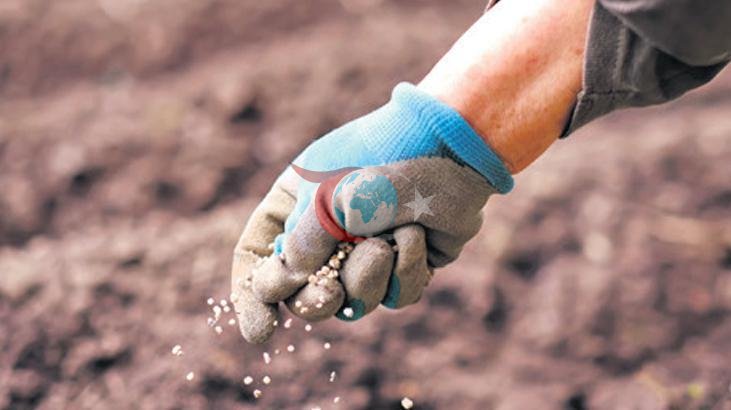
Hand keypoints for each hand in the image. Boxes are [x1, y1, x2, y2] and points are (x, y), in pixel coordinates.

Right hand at [231, 83, 512, 342]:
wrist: (453, 145)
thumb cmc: (383, 159)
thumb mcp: (329, 197)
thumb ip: (302, 245)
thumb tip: (287, 285)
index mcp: (294, 206)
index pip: (256, 258)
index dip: (253, 297)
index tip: (263, 331)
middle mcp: (327, 232)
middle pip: (303, 295)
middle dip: (318, 299)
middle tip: (330, 293)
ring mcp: (367, 251)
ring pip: (354, 303)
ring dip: (368, 277)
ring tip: (386, 241)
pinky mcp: (407, 264)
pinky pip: (396, 297)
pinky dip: (406, 270)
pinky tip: (417, 236)